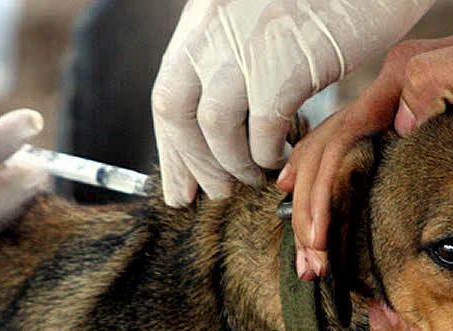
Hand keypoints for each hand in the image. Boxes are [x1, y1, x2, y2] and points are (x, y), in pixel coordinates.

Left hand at [151, 0, 433, 206]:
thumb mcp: (258, 16)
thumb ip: (230, 57)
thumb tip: (215, 123)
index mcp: (204, 19)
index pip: (167, 94)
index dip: (173, 149)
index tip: (181, 187)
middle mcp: (214, 29)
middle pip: (175, 112)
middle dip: (195, 164)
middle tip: (218, 191)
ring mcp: (246, 45)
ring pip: (214, 127)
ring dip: (234, 164)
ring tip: (255, 176)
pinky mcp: (286, 64)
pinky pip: (263, 130)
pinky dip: (270, 155)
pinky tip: (283, 157)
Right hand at [279, 0, 452, 279]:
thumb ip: (438, 80)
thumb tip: (397, 121)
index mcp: (401, 82)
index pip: (342, 140)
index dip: (323, 194)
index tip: (320, 241)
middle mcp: (391, 96)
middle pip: (328, 154)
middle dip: (312, 211)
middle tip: (311, 264)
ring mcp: (397, 112)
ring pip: (335, 160)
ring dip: (316, 209)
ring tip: (311, 257)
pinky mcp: (409, 130)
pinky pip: (358, 162)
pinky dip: (336, 195)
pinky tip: (327, 220)